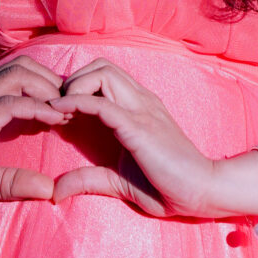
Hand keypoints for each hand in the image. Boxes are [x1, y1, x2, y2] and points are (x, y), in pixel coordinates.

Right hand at [0, 56, 72, 209]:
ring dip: (49, 88)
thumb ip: (14, 182)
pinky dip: (38, 107)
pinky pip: (12, 102)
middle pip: (24, 66)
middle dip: (53, 80)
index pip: (19, 78)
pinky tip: (56, 119)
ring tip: (68, 109)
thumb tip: (50, 190)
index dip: (47, 87)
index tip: (69, 108)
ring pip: (20, 75)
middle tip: (73, 104)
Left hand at [50, 60, 217, 217]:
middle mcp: (141, 101)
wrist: (202, 192)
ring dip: (75, 87)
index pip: (104, 75)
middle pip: (101, 65)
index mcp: (139, 107)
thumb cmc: (167, 186)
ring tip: (62, 112)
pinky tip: (61, 113)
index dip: (78, 87)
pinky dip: (76, 102)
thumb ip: (88, 180)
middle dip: (75, 80)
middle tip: (60, 109)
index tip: (61, 113)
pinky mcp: (138, 127)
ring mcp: (141, 110)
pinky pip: (102, 103)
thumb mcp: (118, 182)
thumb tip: (56, 191)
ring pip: (102, 73)